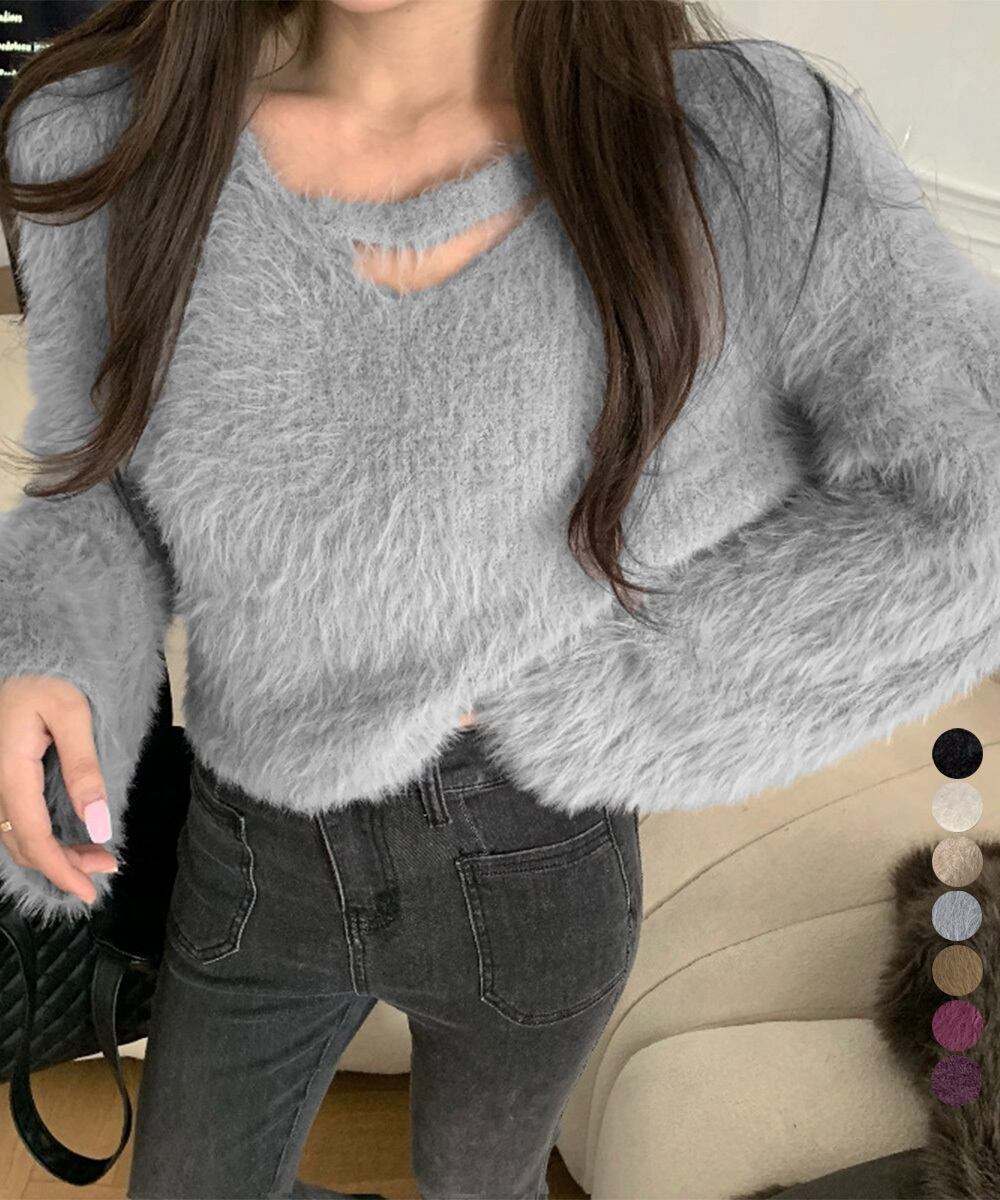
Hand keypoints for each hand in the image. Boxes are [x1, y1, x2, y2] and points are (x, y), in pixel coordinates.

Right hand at [0, 675, 119, 904]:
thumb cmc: (49, 675)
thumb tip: (98, 824)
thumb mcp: (73, 714)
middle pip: (23, 843)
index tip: (89, 890)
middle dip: (63, 865)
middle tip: (106, 869)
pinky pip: (16, 820)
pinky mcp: (4, 777)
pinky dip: (43, 838)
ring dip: (54, 854)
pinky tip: (70, 839)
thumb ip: (84, 768)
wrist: (25, 656)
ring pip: (17, 835)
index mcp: (8, 770)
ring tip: (97, 859)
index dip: (60, 869)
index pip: (32, 837)